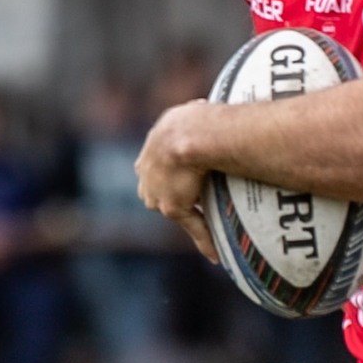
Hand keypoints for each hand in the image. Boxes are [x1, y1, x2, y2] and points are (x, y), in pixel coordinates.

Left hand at [135, 105, 218, 261]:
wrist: (191, 134)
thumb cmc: (199, 118)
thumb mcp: (193, 114)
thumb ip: (196, 118)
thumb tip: (206, 108)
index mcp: (152, 147)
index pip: (159, 166)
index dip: (174, 172)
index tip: (188, 177)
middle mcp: (147, 171)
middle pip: (160, 189)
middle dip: (175, 195)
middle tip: (198, 201)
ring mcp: (157, 191)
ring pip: (175, 208)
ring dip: (190, 218)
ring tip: (209, 229)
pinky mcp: (172, 207)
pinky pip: (192, 226)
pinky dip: (204, 240)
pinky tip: (215, 254)